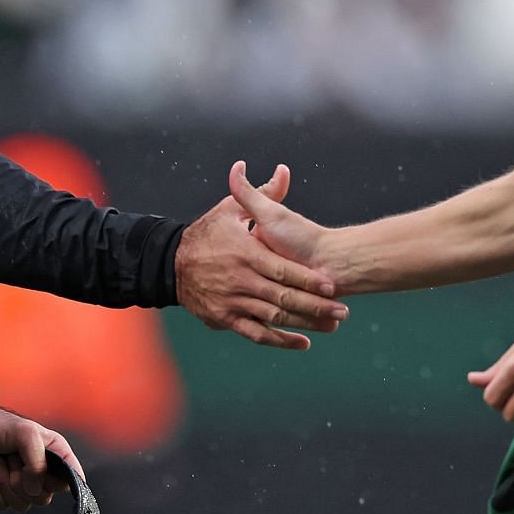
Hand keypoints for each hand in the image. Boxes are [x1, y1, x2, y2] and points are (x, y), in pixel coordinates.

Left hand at [0, 406, 78, 511]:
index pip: (67, 481)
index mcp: (53, 455)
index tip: (39, 469)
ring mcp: (20, 485)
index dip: (52, 481)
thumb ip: (39, 461)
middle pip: (42, 498)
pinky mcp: (1, 494)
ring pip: (22, 504)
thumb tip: (35, 488)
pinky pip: (2, 506)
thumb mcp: (26, 433)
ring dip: (4, 482)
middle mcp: (39, 472)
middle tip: (11, 459)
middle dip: (21, 480)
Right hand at [176, 162, 346, 350]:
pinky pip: (256, 333)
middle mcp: (240, 280)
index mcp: (246, 254)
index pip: (284, 271)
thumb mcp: (229, 210)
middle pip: (283, 298)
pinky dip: (280, 340)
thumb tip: (282, 170)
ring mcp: (233, 302)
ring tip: (331, 326)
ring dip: (304, 324)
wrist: (172, 262)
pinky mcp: (226, 319)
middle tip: (342, 312)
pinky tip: (303, 343)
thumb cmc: (206, 233)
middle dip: (315, 307)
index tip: (331, 286)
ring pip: (274, 318)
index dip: (309, 280)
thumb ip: (259, 193)